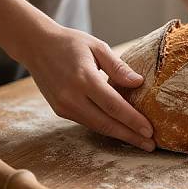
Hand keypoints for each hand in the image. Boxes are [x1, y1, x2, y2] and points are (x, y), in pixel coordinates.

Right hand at [19, 24, 154, 151]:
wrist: (36, 46)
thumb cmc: (70, 43)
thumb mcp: (97, 46)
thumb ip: (118, 67)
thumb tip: (139, 83)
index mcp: (84, 78)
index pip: (113, 105)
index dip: (133, 120)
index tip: (150, 131)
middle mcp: (72, 96)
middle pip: (106, 123)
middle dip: (130, 136)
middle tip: (151, 145)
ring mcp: (64, 106)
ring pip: (97, 126)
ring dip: (119, 135)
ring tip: (140, 141)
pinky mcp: (60, 110)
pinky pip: (88, 122)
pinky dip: (105, 127)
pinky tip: (121, 130)